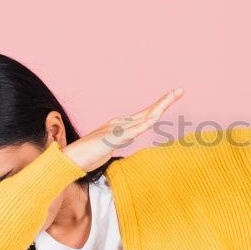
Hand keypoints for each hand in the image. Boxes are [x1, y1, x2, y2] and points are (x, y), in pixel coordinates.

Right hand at [63, 88, 183, 171]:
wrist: (70, 159)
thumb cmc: (87, 156)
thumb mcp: (109, 147)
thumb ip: (120, 140)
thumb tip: (131, 135)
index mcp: (120, 125)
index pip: (145, 115)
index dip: (159, 107)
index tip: (172, 98)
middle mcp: (120, 123)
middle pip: (148, 112)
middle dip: (165, 101)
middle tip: (180, 90)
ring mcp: (117, 130)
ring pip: (145, 117)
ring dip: (160, 106)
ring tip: (173, 95)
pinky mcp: (113, 139)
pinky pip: (134, 130)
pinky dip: (146, 123)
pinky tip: (156, 117)